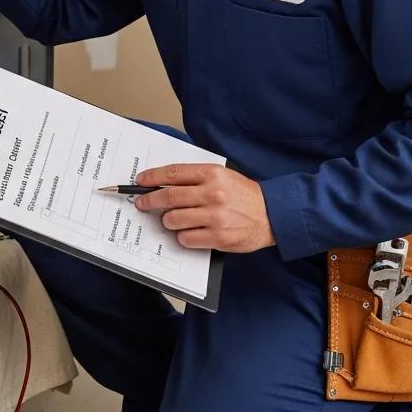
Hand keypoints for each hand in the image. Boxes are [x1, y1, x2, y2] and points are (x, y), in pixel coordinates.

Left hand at [133, 164, 275, 252]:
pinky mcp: (218, 237)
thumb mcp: (222, 176)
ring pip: (173, 219)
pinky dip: (182, 236)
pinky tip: (189, 232)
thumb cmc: (244, 195)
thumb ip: (196, 178)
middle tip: (142, 203)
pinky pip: (186, 238)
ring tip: (173, 220)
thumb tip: (164, 183)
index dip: (152, 177)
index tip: (140, 181)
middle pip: (168, 197)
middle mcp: (212, 193)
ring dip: (168, 221)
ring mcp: (215, 216)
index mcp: (212, 174)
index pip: (173, 173)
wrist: (271, 215)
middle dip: (149, 200)